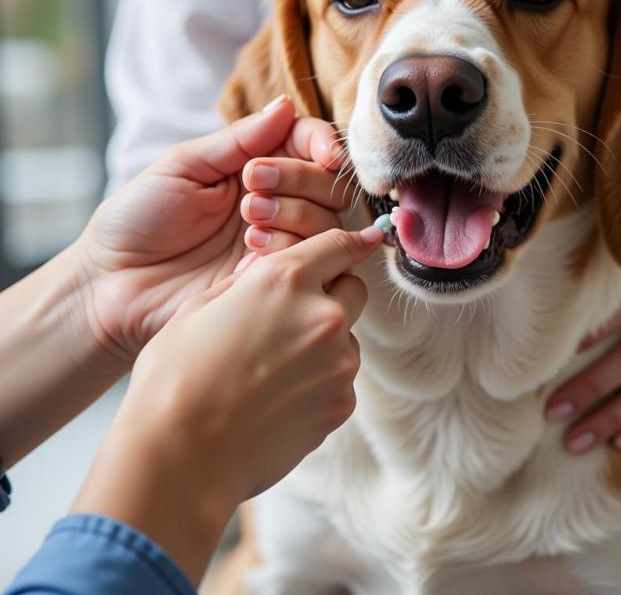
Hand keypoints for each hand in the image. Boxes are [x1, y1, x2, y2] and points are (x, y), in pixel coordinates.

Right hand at [73, 225, 383, 584]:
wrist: (180, 460)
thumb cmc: (175, 379)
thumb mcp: (199, 307)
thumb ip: (247, 282)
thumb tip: (268, 270)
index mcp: (285, 280)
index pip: (339, 245)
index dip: (352, 241)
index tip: (365, 240)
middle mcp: (323, 315)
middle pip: (354, 288)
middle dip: (334, 292)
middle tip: (294, 313)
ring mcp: (338, 362)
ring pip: (347, 337)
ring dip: (324, 341)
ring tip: (272, 369)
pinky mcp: (342, 403)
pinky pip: (340, 378)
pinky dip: (320, 381)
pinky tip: (277, 398)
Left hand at [77, 96, 347, 361]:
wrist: (112, 284)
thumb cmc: (138, 219)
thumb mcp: (183, 167)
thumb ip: (238, 140)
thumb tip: (286, 106)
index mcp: (252, 165)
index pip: (307, 144)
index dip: (322, 144)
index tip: (322, 154)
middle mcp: (275, 201)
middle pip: (326, 183)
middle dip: (299, 178)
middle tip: (253, 184)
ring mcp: (276, 242)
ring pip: (325, 222)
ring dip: (293, 213)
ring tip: (248, 219)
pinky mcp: (273, 279)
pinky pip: (307, 260)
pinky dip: (285, 249)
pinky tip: (248, 254)